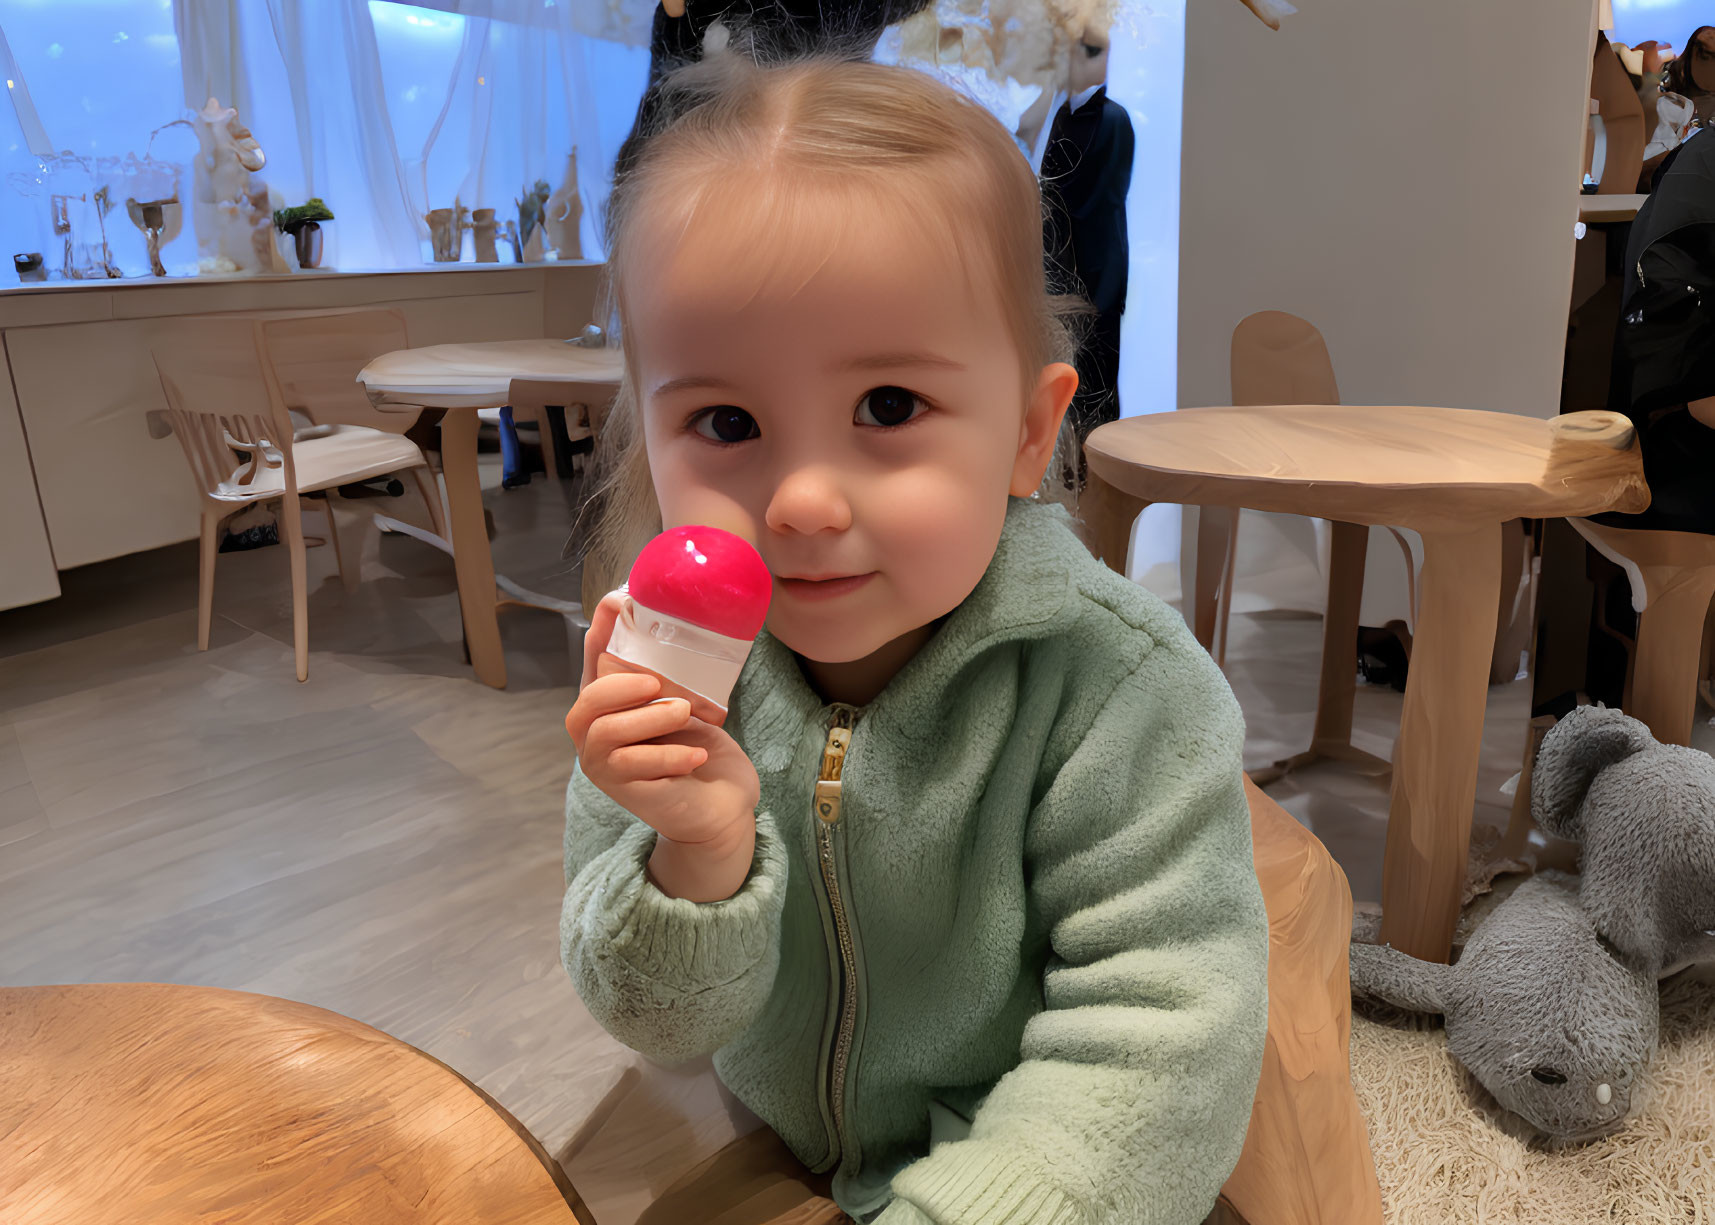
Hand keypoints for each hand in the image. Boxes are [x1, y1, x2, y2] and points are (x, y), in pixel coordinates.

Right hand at [568, 593, 760, 900]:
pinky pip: (635, 768)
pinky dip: (668, 757)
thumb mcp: (690, 704)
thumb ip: (676, 675)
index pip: (592, 666)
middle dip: (617, 689)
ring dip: (647, 720)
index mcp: (611, 709)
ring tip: (684, 713)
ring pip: (605, 736)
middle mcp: (597, 738)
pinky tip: (696, 755)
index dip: (599, 632)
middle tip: (657, 684)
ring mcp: (607, 769)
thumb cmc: (701, 749)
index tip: (617, 599)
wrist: (721, 805)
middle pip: (584, 707)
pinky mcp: (628, 793)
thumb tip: (690, 621)